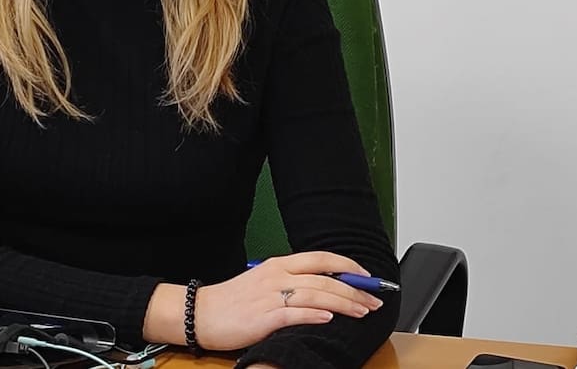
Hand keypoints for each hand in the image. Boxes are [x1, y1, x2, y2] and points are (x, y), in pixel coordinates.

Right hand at [194, 252, 384, 350]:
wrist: (202, 314)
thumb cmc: (233, 302)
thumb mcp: (264, 283)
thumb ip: (291, 283)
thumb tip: (323, 291)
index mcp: (278, 265)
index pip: (321, 259)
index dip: (348, 267)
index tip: (368, 278)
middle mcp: (277, 275)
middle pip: (324, 277)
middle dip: (354, 289)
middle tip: (374, 300)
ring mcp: (270, 295)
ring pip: (316, 294)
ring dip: (343, 303)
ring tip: (362, 312)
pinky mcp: (264, 316)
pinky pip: (294, 312)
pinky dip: (314, 314)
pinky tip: (329, 318)